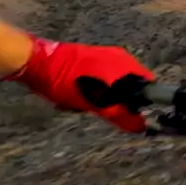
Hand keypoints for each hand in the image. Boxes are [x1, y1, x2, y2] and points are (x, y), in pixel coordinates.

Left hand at [5, 35, 153, 131]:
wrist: (38, 62)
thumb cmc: (69, 82)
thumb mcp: (97, 103)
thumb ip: (121, 115)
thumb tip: (141, 127)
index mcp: (126, 65)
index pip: (147, 85)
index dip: (141, 102)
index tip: (129, 114)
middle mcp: (119, 59)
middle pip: (128, 87)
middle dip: (115, 101)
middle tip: (99, 110)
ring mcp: (103, 57)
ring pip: (111, 86)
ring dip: (99, 98)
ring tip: (81, 104)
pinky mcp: (89, 59)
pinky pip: (98, 79)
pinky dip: (89, 90)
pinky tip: (74, 96)